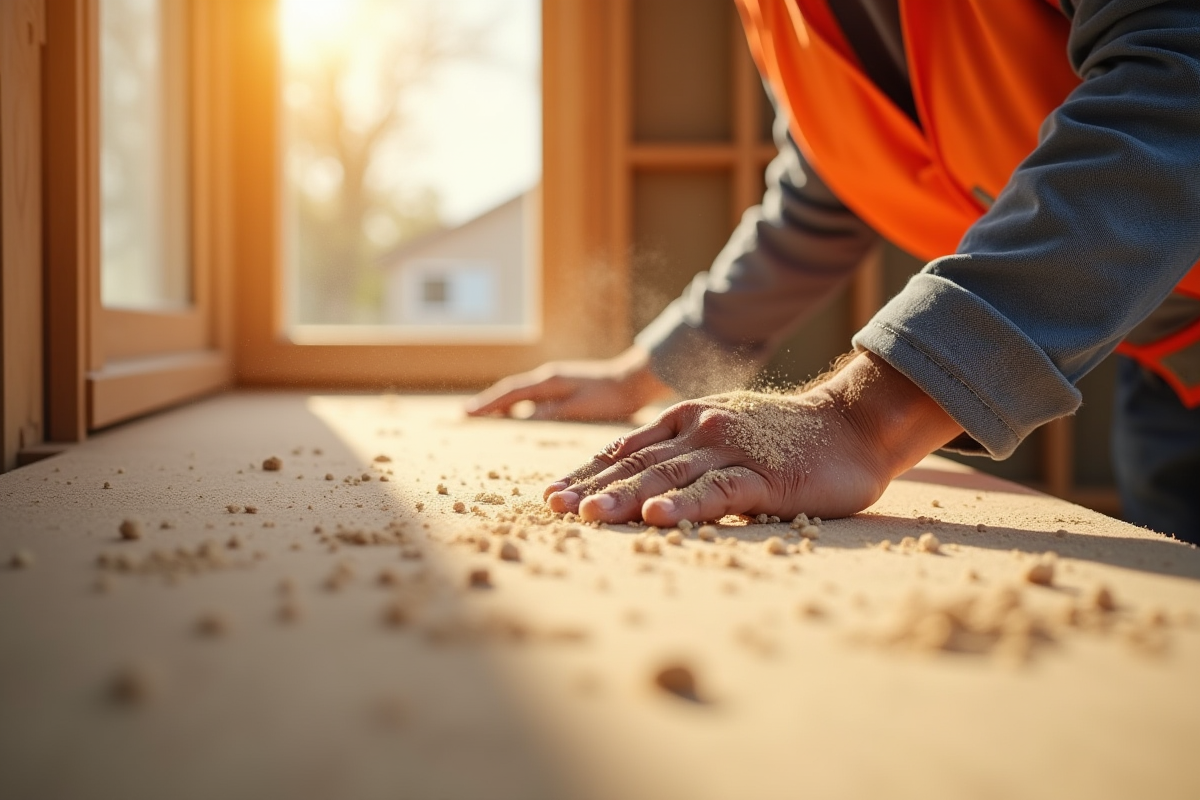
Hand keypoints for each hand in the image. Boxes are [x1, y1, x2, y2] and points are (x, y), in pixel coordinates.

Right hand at [465, 346, 671, 421]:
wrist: (635, 381)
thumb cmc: (611, 397)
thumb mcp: (579, 408)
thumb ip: (550, 412)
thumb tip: (520, 420)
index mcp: (548, 381)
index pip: (509, 393)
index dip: (486, 405)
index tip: (465, 414)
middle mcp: (548, 378)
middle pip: (509, 391)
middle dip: (486, 403)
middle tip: (464, 415)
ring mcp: (555, 381)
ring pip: (519, 393)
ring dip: (500, 404)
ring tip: (482, 417)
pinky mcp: (564, 388)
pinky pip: (532, 397)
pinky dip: (517, 406)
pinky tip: (515, 417)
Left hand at [542, 351, 962, 524]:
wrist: (851, 425)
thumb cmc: (786, 438)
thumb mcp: (725, 432)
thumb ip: (686, 449)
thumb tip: (641, 480)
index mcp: (687, 419)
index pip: (626, 449)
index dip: (587, 473)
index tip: (552, 496)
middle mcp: (701, 429)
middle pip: (637, 464)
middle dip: (591, 488)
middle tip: (553, 510)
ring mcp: (731, 450)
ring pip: (668, 476)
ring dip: (625, 498)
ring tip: (589, 517)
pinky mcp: (764, 476)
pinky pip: (719, 491)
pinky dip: (687, 505)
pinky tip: (659, 518)